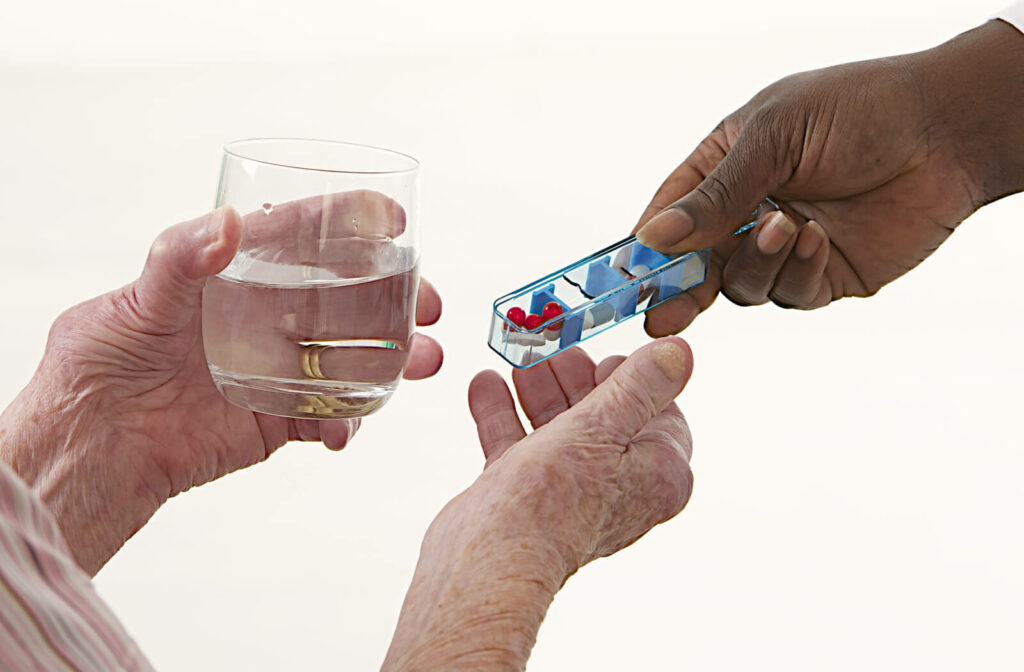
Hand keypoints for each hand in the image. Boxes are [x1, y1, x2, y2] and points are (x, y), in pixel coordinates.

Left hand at [0, 197, 442, 574]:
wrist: (96, 448)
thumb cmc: (100, 363)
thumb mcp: (137, 300)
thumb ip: (180, 258)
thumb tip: (227, 223)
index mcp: (237, 276)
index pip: (303, 238)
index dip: (351, 225)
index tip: (395, 223)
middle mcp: (266, 318)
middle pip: (347, 300)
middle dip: (396, 300)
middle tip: (428, 305)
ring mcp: (277, 369)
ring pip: (352, 358)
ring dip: (395, 359)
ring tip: (423, 363)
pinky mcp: (278, 419)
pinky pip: (330, 418)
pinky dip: (350, 423)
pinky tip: (348, 431)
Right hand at [384, 339, 692, 670]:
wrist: (489, 558)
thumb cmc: (553, 504)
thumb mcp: (603, 425)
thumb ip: (641, 385)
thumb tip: (680, 353)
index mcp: (655, 475)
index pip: (659, 415)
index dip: (634, 379)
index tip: (608, 354)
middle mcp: (617, 487)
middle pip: (602, 415)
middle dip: (575, 378)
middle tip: (556, 345)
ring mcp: (569, 492)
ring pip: (556, 427)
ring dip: (537, 389)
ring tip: (520, 358)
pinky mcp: (524, 497)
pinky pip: (516, 444)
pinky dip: (502, 412)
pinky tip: (487, 383)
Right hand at [633, 20, 1023, 334]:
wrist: (947, 131)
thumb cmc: (858, 110)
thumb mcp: (772, 138)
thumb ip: (713, 195)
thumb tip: (653, 237)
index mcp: (723, 170)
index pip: (670, 216)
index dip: (646, 247)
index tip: (625, 277)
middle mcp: (747, 213)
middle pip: (694, 266)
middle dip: (678, 290)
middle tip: (661, 315)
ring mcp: (783, 250)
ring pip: (739, 286)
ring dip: (755, 263)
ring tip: (785, 226)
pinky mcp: (822, 278)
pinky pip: (791, 294)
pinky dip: (797, 271)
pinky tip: (817, 237)